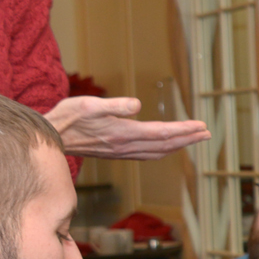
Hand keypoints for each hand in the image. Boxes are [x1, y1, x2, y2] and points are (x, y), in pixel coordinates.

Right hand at [43, 95, 208, 159]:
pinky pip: (147, 154)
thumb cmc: (67, 117)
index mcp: (123, 133)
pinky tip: (166, 147)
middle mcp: (125, 146)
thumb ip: (114, 105)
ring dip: (178, 145)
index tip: (201, 126)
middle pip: (164, 145)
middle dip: (187, 139)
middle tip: (207, 133)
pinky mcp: (116, 152)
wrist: (51, 137)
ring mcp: (121, 151)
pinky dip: (163, 150)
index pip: (161, 133)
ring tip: (194, 138)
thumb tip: (137, 105)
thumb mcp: (88, 104)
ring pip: (157, 151)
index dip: (183, 130)